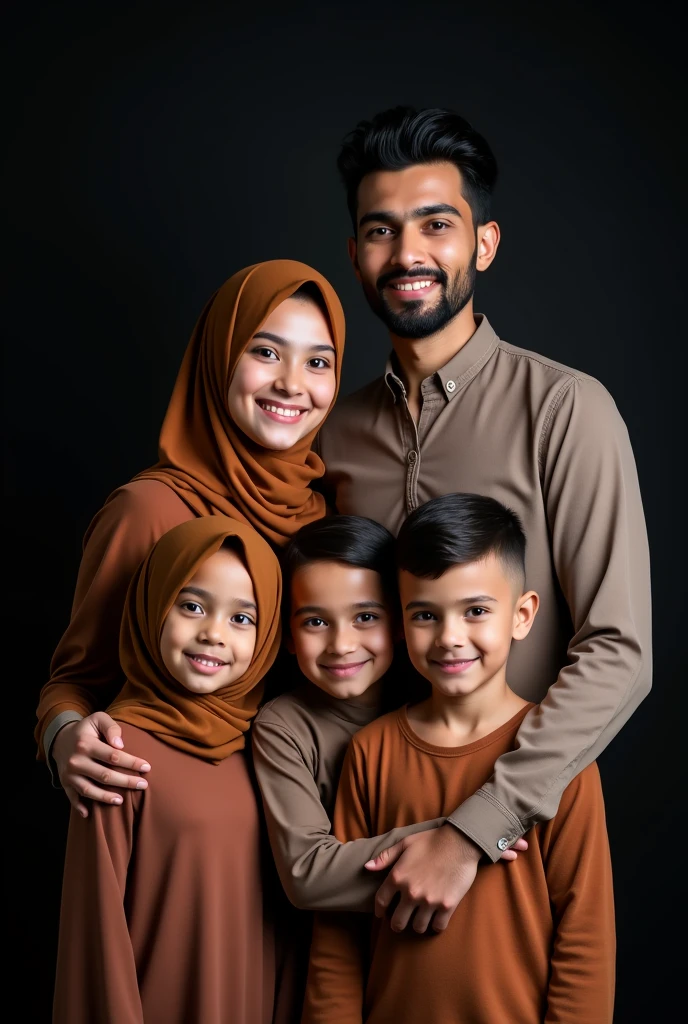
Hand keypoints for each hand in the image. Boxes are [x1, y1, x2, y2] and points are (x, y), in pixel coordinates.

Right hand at [52, 713, 150, 817]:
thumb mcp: (98, 719)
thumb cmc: (86, 730)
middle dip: (126, 782)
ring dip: (105, 797)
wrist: (60, 739)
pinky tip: (89, 814)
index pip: (113, 756)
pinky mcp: (64, 784)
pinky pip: (72, 798)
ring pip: (89, 790)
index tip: (147, 767)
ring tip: (121, 800)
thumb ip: (111, 728)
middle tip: (143, 785)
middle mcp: (76, 761)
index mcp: (86, 744)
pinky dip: (79, 807)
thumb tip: (120, 745)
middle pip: (104, 776)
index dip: (131, 763)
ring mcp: (69, 774)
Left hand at [365, 824, 527, 933]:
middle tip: (401, 922)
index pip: (381, 901)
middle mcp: (411, 892)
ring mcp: (429, 901)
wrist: (460, 842)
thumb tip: (367, 867)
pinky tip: (435, 919)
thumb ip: (385, 857)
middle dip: (397, 924)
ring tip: (419, 919)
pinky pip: (437, 927)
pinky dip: (435, 925)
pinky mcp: (447, 906)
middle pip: (398, 922)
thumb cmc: (431, 840)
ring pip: (418, 927)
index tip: (381, 914)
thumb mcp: (405, 843)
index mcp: (398, 877)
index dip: (379, 911)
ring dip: (417, 924)